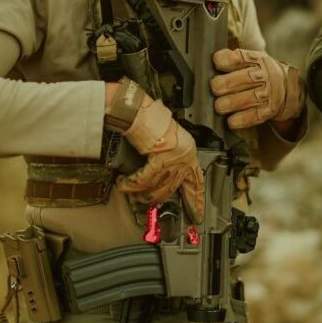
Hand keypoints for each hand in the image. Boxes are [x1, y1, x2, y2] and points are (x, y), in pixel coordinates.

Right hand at [116, 96, 203, 223]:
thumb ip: (168, 157)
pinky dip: (132, 183)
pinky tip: (124, 184)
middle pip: (172, 187)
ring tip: (131, 192)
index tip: (198, 213)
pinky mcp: (160, 158)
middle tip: (146, 204)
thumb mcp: (167, 140)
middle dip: (156, 198)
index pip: (196, 181)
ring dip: (141, 192)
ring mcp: (174, 158)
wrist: (140, 109)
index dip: (196, 199)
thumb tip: (158, 176)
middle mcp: (185, 156)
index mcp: (189, 152)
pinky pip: (145, 179)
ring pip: (157, 186)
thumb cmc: (150, 120)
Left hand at [210, 48, 304, 129]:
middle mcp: (265, 75)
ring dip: (233, 102)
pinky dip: (243, 119)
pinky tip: (231, 121)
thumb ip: (232, 60)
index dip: (229, 59)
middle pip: (247, 77)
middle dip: (229, 83)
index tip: (217, 62)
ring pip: (251, 97)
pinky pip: (256, 115)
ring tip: (220, 106)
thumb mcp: (251, 61)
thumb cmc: (260, 73)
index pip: (243, 57)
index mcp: (257, 60)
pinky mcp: (270, 110)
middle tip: (215, 87)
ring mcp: (269, 93)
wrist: (288, 87)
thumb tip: (214, 60)